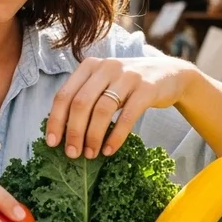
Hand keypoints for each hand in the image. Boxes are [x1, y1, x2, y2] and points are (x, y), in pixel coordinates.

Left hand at [45, 56, 194, 159]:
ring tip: (90, 155)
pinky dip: (116, 136)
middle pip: (80, 103)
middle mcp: (106, 67)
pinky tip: (109, 150)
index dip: (56, 120)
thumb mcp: (105, 84)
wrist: (169, 75)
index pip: (64, 95)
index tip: (53, 143)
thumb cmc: (129, 86)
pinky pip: (127, 116)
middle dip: (73, 132)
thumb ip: (86, 98)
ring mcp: (127, 76)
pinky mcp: (146, 88)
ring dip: (93, 136)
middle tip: (72, 154)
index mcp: (90, 66)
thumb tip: (63, 132)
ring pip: (102, 109)